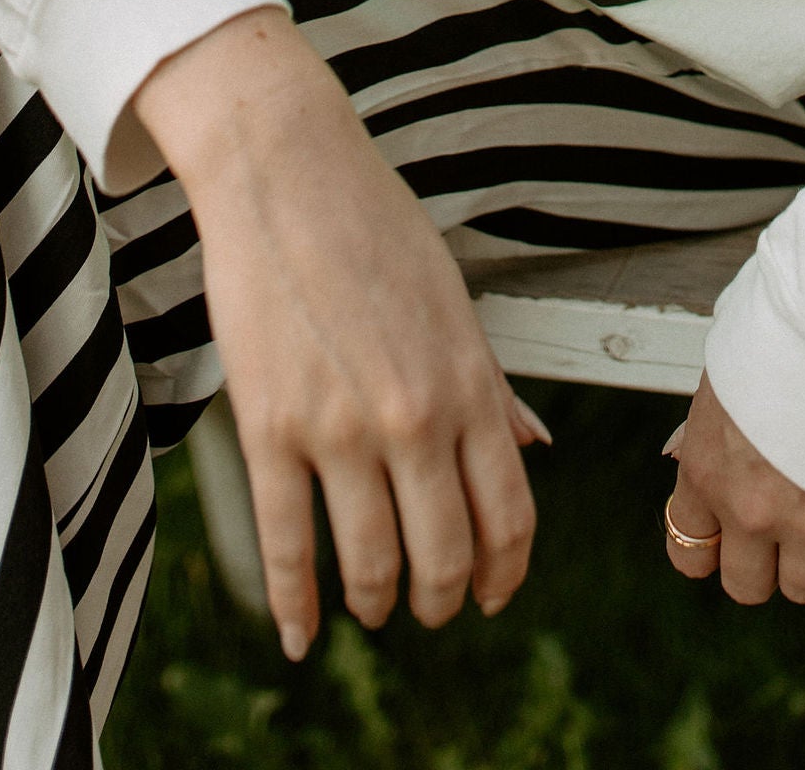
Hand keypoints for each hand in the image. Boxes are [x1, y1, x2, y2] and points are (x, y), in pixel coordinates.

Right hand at [132, 7, 544, 658]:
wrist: (286, 172)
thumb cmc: (374, 227)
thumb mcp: (453, 301)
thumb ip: (491, 384)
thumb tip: (535, 445)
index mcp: (468, 382)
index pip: (509, 515)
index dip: (505, 574)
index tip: (493, 595)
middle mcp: (413, 416)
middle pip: (445, 556)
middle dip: (441, 599)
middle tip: (430, 606)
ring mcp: (338, 427)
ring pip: (370, 564)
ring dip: (375, 603)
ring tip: (371, 605)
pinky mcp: (269, 426)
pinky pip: (286, 543)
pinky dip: (294, 604)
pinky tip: (300, 633)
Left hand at [661, 377, 804, 604]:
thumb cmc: (783, 325)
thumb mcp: (722, 371)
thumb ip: (708, 427)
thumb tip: (689, 454)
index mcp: (705, 469)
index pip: (688, 554)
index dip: (711, 545)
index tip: (728, 531)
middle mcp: (748, 508)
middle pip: (746, 586)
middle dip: (763, 561)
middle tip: (783, 524)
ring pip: (803, 589)